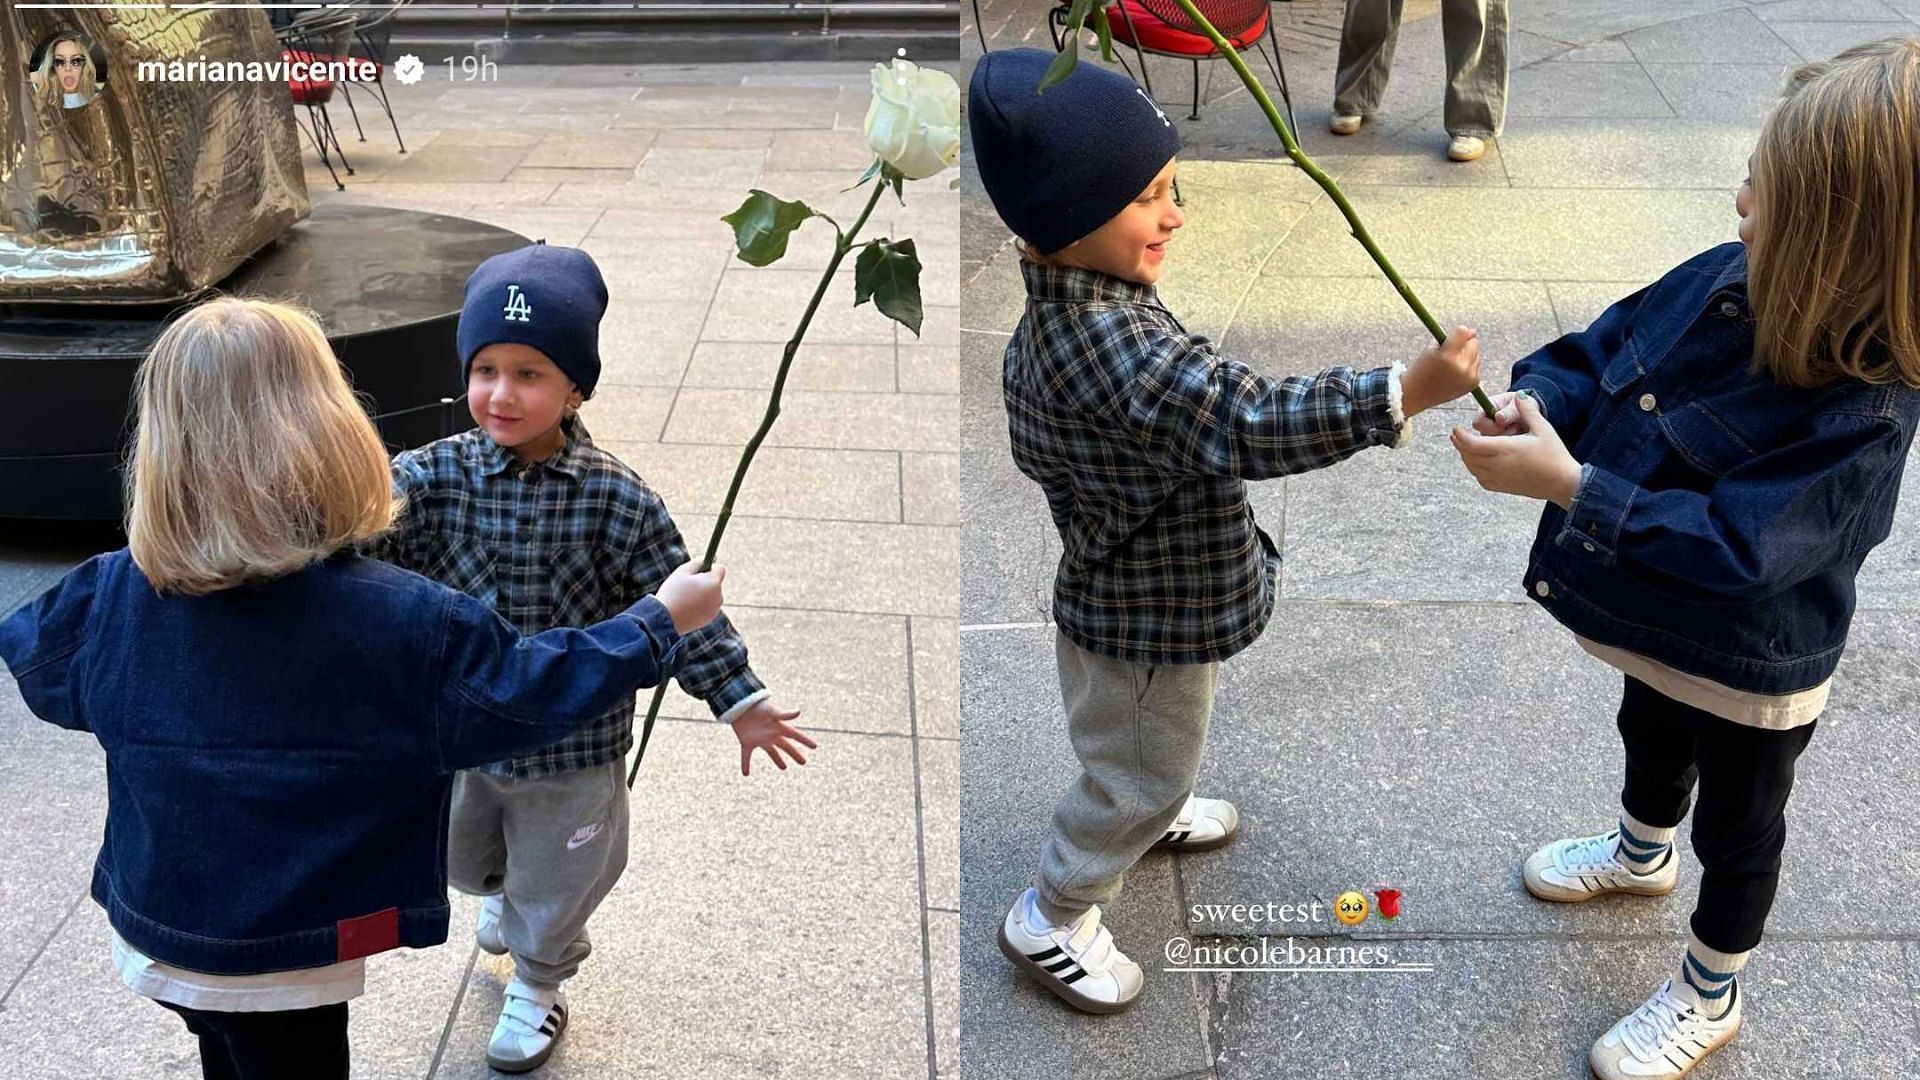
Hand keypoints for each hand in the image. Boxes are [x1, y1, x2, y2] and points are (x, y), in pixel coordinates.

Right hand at [656, 561, 724, 633]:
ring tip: (685, 599)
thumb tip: (713, 558)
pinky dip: (700, 605)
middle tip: (687, 587)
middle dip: (705, 582)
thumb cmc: (673, 592)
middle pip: (715, 583)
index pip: (720, 568)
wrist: (664, 619)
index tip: (697, 572)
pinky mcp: (710, 618)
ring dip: (703, 594)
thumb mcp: (682, 571)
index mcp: (713, 582)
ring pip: (711, 595)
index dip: (709, 568)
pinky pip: (708, 607)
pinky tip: (687, 608)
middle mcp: (719, 596)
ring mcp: (715, 609)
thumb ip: (698, 562)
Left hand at [730, 698, 816, 775]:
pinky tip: (745, 773)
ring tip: (784, 768)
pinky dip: (746, 764)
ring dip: (777, 759)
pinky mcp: (747, 742)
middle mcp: (771, 734)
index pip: (796, 735)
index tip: (815, 746)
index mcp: (779, 727)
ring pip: (771, 751)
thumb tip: (799, 711)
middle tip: (803, 762)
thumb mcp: (772, 711)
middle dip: (795, 754)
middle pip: (786, 746)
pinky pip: (747, 755)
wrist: (740, 704)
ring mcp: (760, 739)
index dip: (805, 741)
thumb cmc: (758, 706)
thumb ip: (785, 714)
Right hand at [1402, 326, 1482, 416]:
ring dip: (1466, 356)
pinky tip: (1455, 374)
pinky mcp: (1473, 383)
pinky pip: (1476, 367)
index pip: (1462, 331)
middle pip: (1474, 343)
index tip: (1450, 339)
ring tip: (1450, 367)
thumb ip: (1453, 338)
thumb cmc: (1422, 369)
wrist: (1417, 395)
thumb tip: (1475, 331)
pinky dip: (1468, 368)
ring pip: (1477, 355)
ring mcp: (1469, 376)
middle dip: (1464, 345)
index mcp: (1447, 356)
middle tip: (1449, 354)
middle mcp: (1461, 367)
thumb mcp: (1431, 349)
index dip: (1457, 333)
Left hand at [1450, 393, 1582, 506]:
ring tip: (1464, 446)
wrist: (1563, 483)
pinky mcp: (1503, 488)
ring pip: (1473, 468)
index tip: (1456, 429)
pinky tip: (1477, 463)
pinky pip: (1481, 479)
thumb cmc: (1555, 454)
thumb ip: (1528, 411)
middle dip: (1460, 445)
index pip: (1473, 444)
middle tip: (1456, 435)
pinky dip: (1475, 470)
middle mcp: (1499, 465)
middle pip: (1469, 456)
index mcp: (1506, 449)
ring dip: (1466, 457)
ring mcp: (1499, 478)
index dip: (1461, 437)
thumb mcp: (1543, 428)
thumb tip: (1519, 395)